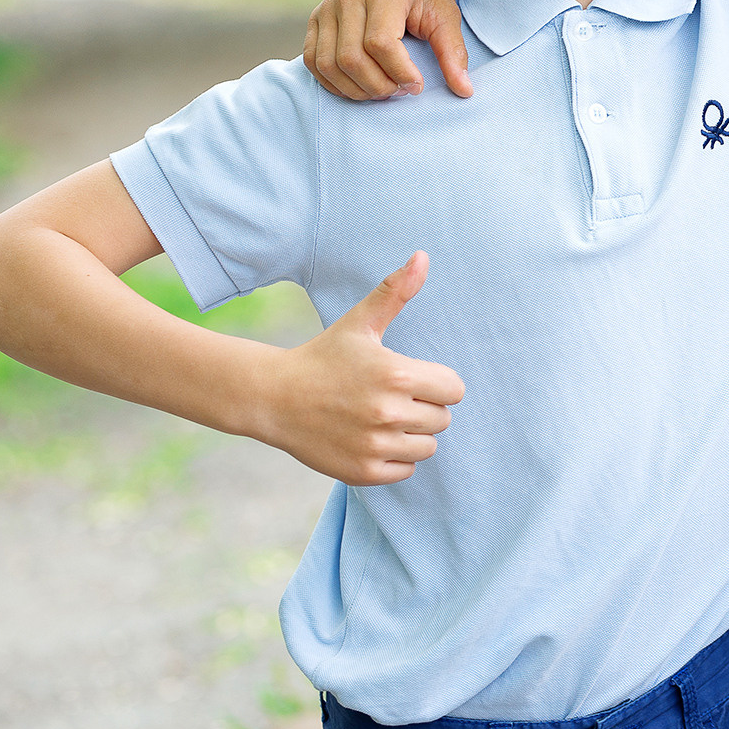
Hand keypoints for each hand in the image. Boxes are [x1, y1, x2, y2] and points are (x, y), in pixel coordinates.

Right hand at [257, 253, 464, 485]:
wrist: (274, 398)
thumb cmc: (324, 356)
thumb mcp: (360, 323)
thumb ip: (395, 292)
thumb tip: (423, 256)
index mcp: (395, 374)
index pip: (454, 389)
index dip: (436, 383)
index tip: (410, 378)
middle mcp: (388, 412)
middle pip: (442, 419)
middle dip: (423, 408)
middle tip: (390, 397)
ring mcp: (374, 445)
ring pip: (428, 447)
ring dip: (411, 434)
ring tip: (380, 418)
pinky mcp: (363, 472)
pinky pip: (407, 469)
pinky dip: (394, 458)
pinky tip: (370, 438)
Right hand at [305, 0, 473, 100]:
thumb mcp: (445, 12)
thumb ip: (452, 51)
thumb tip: (464, 91)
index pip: (380, 43)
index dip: (399, 72)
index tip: (418, 85)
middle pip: (352, 58)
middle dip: (378, 86)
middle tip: (400, 89)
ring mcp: (327, 7)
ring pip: (328, 63)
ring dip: (355, 88)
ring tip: (382, 89)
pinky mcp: (316, 19)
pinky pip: (313, 60)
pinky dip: (333, 82)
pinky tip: (359, 86)